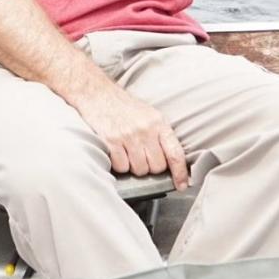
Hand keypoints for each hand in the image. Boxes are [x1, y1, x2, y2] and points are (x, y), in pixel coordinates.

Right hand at [71, 78, 189, 190]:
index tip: (182, 185)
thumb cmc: (124, 107)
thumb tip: (171, 161)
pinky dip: (119, 164)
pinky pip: (121, 167)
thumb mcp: (149, 115)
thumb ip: (160, 135)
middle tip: (141, 156)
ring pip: (139, 170)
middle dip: (150, 166)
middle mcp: (146, 129)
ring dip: (133, 166)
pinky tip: (116, 152)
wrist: (97, 93)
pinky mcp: (111, 141)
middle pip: (156, 166)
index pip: (175, 153)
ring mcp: (128, 135)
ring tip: (127, 152)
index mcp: (159, 123)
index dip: (180, 173)